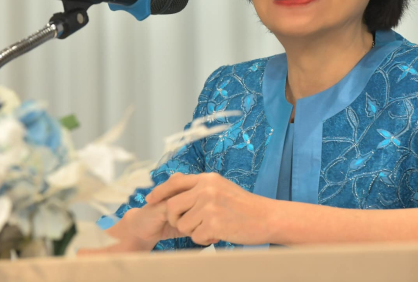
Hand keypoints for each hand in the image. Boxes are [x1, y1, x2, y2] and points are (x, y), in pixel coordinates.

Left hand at [145, 172, 273, 245]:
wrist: (267, 217)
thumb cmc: (245, 206)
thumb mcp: (222, 187)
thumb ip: (201, 187)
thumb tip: (178, 188)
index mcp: (208, 179)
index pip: (175, 182)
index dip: (159, 191)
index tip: (150, 199)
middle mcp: (206, 189)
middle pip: (172, 206)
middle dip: (175, 219)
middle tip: (187, 225)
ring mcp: (209, 206)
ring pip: (182, 224)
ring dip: (194, 231)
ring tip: (212, 228)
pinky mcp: (213, 223)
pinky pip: (195, 236)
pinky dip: (205, 239)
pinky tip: (219, 234)